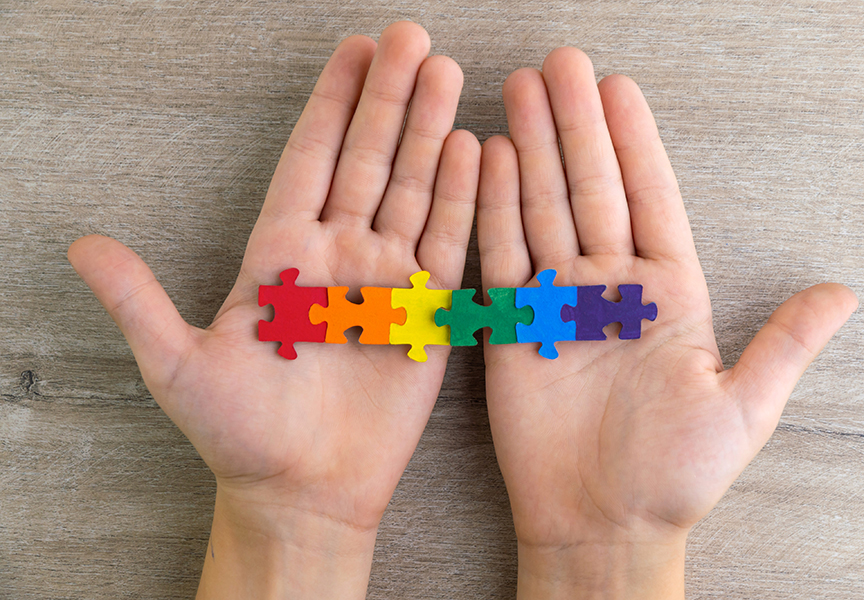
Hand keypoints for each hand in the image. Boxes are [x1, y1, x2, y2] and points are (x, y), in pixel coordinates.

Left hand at [68, 21, 479, 598]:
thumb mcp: (178, 367)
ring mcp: (385, 279)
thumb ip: (138, 302)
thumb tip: (77, 245)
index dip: (332, 103)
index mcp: (280, 252)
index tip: (353, 49)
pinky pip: (447, 244)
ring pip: (411, 190)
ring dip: (429, 134)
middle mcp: (337, 253)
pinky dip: (460, 199)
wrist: (303, 491)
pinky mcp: (426, 313)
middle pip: (367, 160)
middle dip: (389, 99)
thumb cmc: (238, 434)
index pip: (309, 158)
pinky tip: (473, 151)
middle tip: (411, 38)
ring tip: (446, 75)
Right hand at [477, 48, 856, 598]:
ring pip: (543, 212)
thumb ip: (785, 344)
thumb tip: (844, 293)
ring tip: (520, 93)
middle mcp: (611, 288)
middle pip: (590, 191)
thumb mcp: (744, 408)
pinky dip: (495, 210)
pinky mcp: (513, 329)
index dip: (633, 143)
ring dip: (532, 152)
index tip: (617, 87)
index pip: (650, 199)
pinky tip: (489, 161)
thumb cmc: (676, 476)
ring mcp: (558, 304)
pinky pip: (501, 259)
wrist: (604, 525)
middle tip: (559, 65)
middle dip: (575, 127)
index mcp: (669, 294)